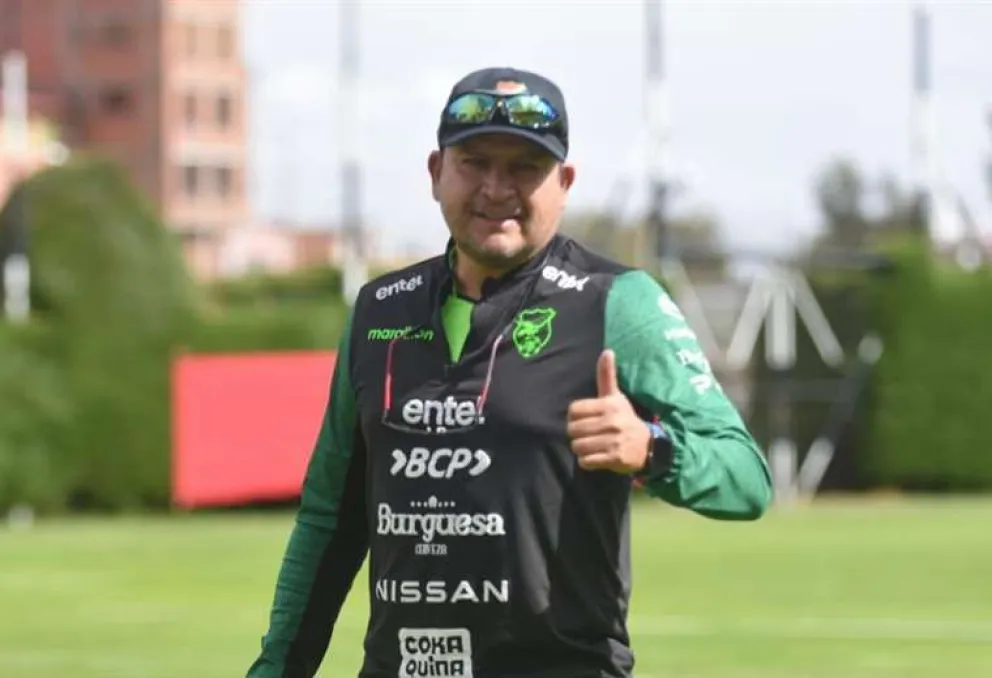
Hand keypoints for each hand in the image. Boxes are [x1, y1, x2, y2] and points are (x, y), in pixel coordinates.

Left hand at [566, 349, 651, 474]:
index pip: (574, 410)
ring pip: (578, 446)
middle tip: (588, 435)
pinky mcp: (614, 459)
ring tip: (592, 446)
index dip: (575, 417)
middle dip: (577, 434)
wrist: (649, 446)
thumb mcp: (616, 397)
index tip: (585, 420)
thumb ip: (606, 376)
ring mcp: (613, 441)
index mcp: (609, 405)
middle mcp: (611, 422)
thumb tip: (607, 351)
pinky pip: (586, 462)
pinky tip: (596, 457)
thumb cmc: (625, 418)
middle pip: (573, 429)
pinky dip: (587, 462)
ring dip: (581, 449)